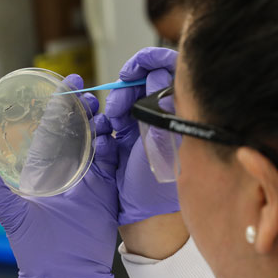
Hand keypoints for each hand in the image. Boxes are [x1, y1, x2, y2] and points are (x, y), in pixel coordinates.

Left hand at [0, 74, 118, 277]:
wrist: (65, 276)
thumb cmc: (36, 249)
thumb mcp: (10, 213)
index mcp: (46, 171)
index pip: (54, 130)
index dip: (60, 106)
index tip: (64, 84)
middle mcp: (70, 171)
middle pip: (80, 130)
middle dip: (83, 108)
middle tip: (84, 91)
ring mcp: (92, 180)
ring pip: (99, 141)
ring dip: (100, 123)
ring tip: (98, 108)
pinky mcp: (108, 191)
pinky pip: (114, 162)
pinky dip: (113, 147)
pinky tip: (109, 135)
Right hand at [105, 47, 179, 225]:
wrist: (143, 215)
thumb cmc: (159, 183)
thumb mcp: (162, 139)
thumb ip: (161, 104)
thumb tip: (158, 74)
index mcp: (175, 111)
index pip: (166, 69)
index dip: (148, 61)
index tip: (132, 70)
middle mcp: (159, 115)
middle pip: (140, 80)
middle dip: (125, 89)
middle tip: (119, 108)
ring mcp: (141, 126)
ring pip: (121, 99)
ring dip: (113, 108)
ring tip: (112, 125)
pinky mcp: (122, 140)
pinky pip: (108, 120)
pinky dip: (103, 125)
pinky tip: (105, 140)